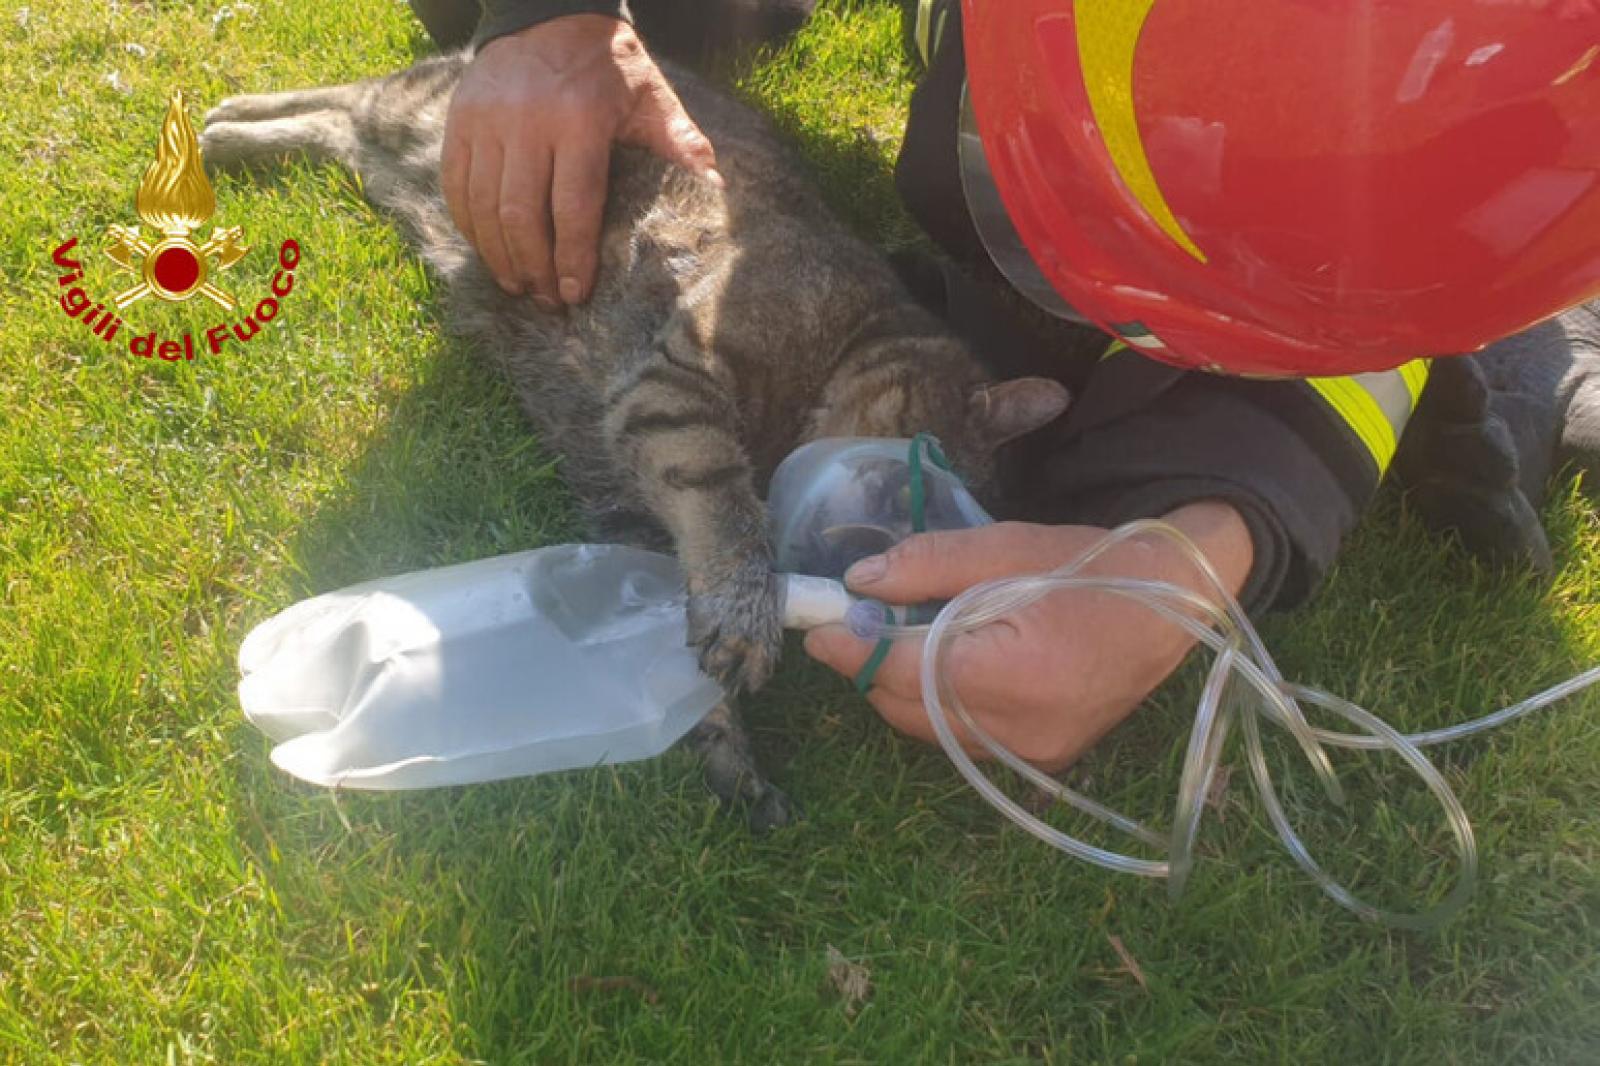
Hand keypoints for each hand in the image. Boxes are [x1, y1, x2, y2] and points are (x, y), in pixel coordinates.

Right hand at [441, 15, 721, 305]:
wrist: (549, 12)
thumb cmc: (609, 67)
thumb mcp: (652, 97)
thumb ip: (681, 143)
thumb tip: (715, 189)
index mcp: (579, 120)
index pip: (574, 205)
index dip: (573, 257)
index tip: (576, 293)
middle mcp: (526, 121)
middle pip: (521, 214)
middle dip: (534, 266)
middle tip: (548, 300)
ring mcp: (486, 120)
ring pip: (484, 205)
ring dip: (499, 254)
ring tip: (518, 285)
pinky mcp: (460, 120)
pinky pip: (456, 185)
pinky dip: (468, 225)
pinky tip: (488, 250)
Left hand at [804, 503, 1254, 769]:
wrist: (1176, 604)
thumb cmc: (1093, 566)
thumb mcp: (1008, 547)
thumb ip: (929, 566)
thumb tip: (858, 582)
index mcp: (1016, 673)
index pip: (905, 673)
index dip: (853, 651)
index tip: (818, 627)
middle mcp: (1022, 729)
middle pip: (909, 709)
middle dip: (872, 668)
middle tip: (856, 621)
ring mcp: (1032, 754)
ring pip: (930, 730)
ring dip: (901, 688)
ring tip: (902, 636)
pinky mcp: (1040, 760)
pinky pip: (962, 738)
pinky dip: (937, 705)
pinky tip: (943, 663)